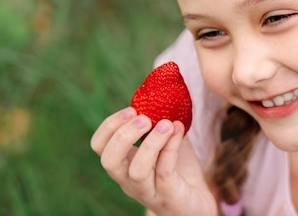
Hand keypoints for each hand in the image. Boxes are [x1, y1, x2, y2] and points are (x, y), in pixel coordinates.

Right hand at [90, 107, 217, 215]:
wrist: (197, 204)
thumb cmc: (179, 171)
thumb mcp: (166, 142)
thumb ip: (160, 122)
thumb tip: (164, 93)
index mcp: (124, 164)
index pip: (99, 146)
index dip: (110, 126)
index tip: (132, 109)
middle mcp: (129, 180)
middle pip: (109, 160)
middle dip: (123, 135)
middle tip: (144, 118)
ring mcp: (148, 190)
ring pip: (136, 170)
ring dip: (150, 143)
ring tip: (166, 124)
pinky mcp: (168, 195)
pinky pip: (164, 172)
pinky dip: (170, 148)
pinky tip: (179, 131)